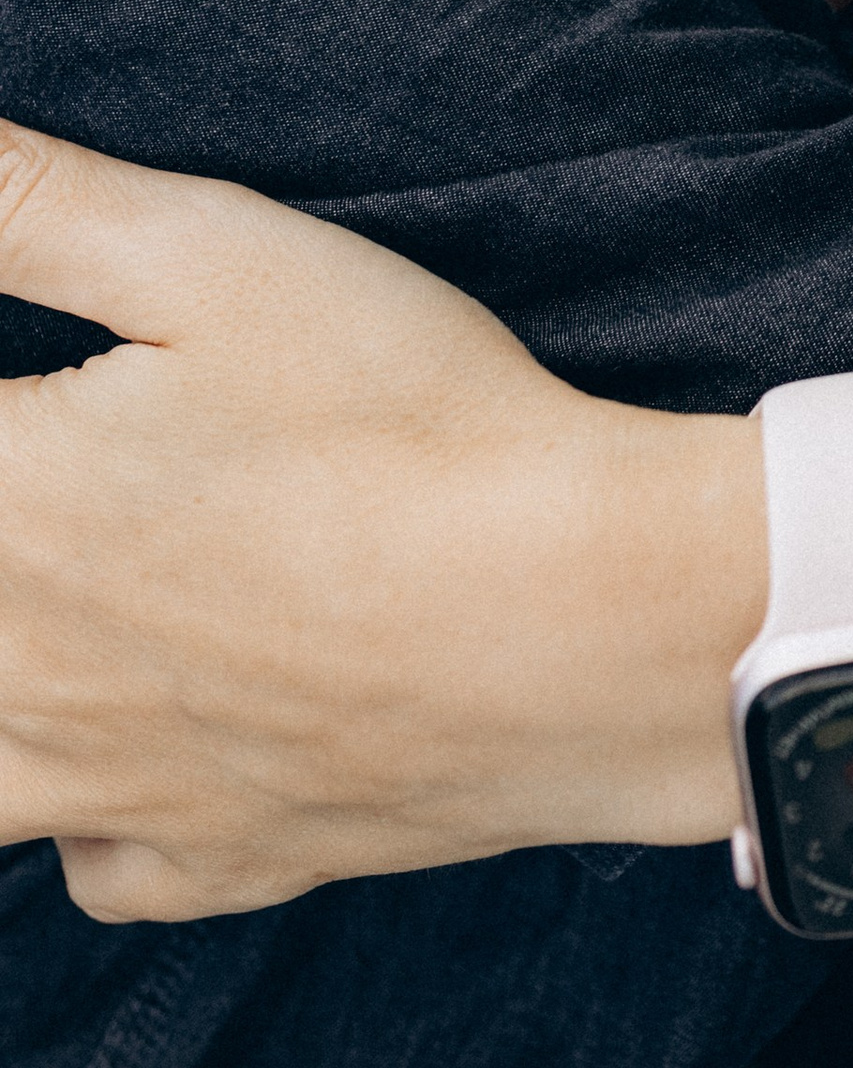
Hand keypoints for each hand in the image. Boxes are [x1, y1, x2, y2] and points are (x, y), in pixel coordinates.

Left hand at [0, 125, 758, 919]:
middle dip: (10, 536)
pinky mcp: (205, 859)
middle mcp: (17, 670)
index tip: (45, 406)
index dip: (2, 417)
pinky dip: (89, 815)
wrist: (579, 621)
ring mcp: (104, 787)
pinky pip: (89, 866)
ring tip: (60, 621)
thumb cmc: (409, 424)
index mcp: (1, 509)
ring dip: (3, 692)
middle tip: (84, 484)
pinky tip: (136, 750)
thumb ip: (25, 202)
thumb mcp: (211, 256)